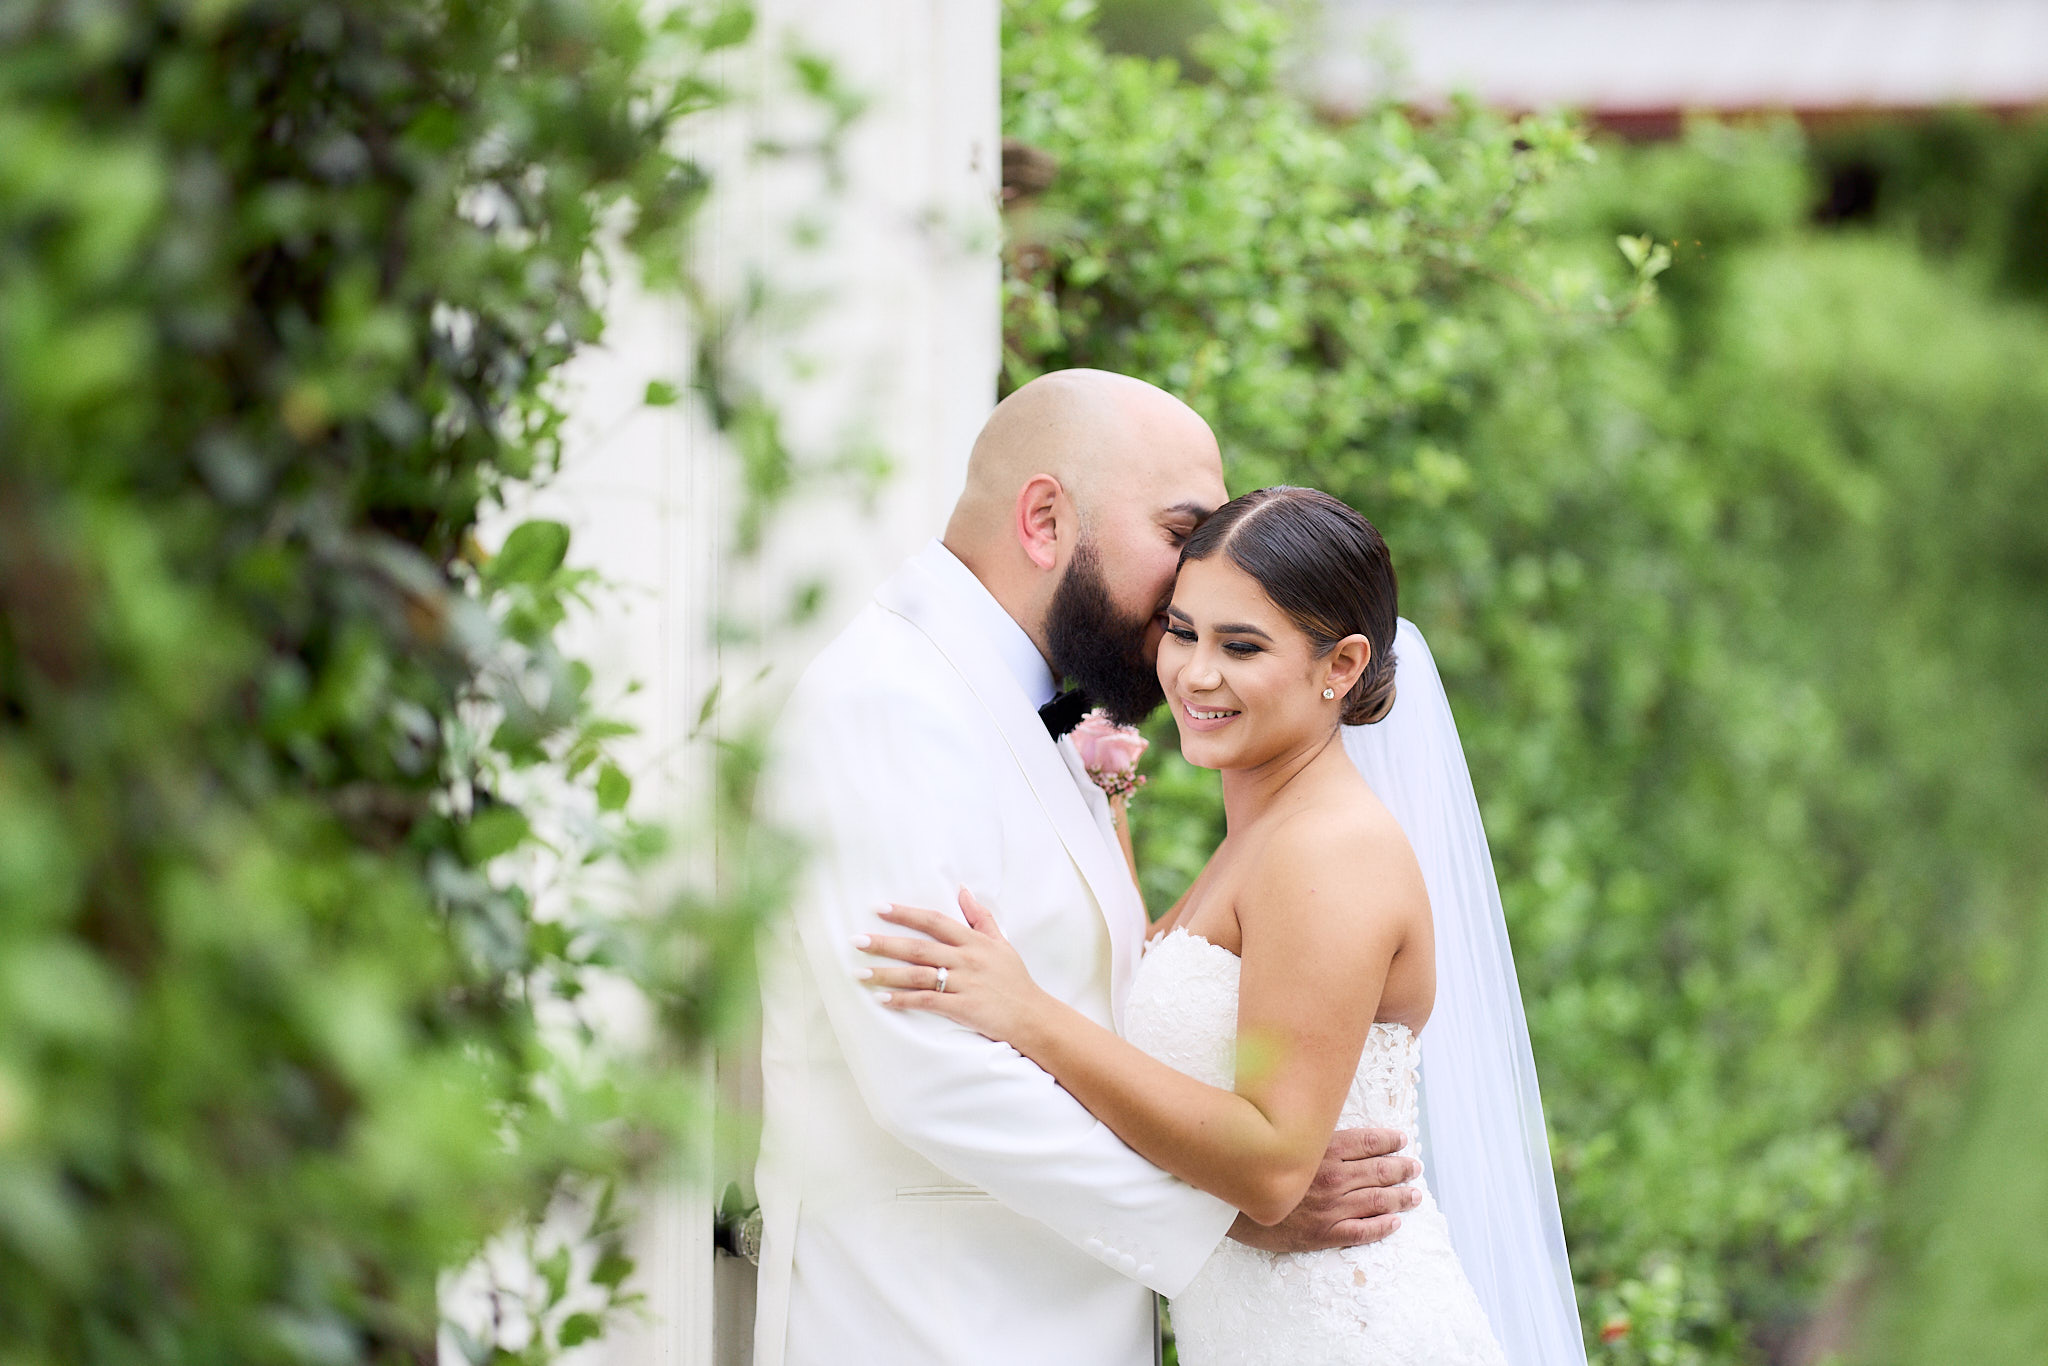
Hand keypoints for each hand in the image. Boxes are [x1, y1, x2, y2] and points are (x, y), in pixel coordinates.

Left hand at [857, 890, 1050, 1046]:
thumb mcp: (1002, 943)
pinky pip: (926, 1002)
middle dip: (885, 943)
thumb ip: (980, 917)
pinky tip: (882, 999)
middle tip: (856, 940)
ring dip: (886, 974)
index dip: (906, 913)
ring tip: (859, 974)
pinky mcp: (962, 1008)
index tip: (879, 908)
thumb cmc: (1014, 980)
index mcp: (974, 941)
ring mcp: (964, 984)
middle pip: (919, 947)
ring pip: (918, 975)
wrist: (1032, 1016)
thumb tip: (962, 889)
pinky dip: (903, 1000)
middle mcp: (967, 959)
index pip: (934, 921)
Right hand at [1226, 1127, 1421, 1252]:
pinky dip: (1382, 1227)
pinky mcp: (1322, 1234)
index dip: (1388, 1140)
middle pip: (1379, 1171)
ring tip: (1414, 1194)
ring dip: (1401, 1197)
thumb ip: (1304, 1129)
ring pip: (1378, 1201)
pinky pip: (1362, 1232)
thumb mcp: (1278, 1135)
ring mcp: (1330, 1208)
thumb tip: (1319, 1115)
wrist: (1225, 1204)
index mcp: (1323, 1150)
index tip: (1401, 1139)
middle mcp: (1332, 1178)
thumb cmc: (1250, 1164)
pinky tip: (1394, 1223)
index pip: (1367, 1142)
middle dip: (1401, 1168)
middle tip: (1414, 1167)